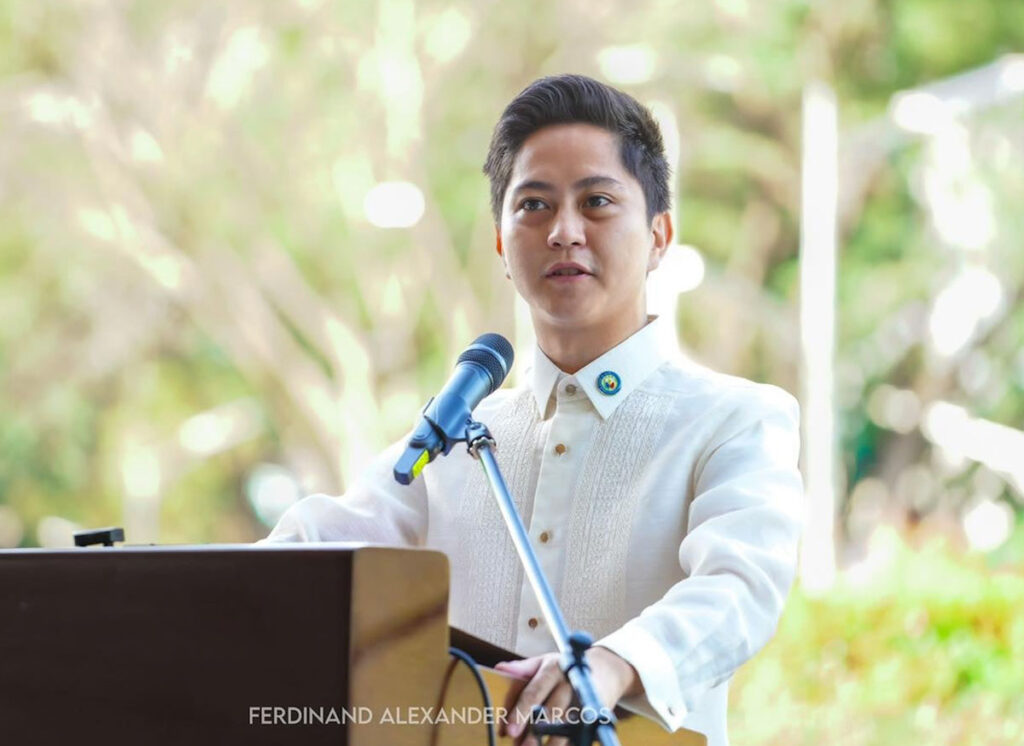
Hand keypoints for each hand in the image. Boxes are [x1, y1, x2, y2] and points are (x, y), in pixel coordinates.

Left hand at [494, 646, 640, 745]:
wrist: (605, 669)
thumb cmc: (565, 668)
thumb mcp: (544, 662)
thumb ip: (522, 669)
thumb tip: (499, 669)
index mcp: (553, 668)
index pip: (534, 691)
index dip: (520, 711)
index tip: (508, 730)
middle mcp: (570, 683)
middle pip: (550, 711)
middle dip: (534, 732)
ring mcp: (585, 700)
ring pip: (566, 726)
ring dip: (550, 743)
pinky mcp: (596, 714)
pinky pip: (580, 734)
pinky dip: (566, 744)